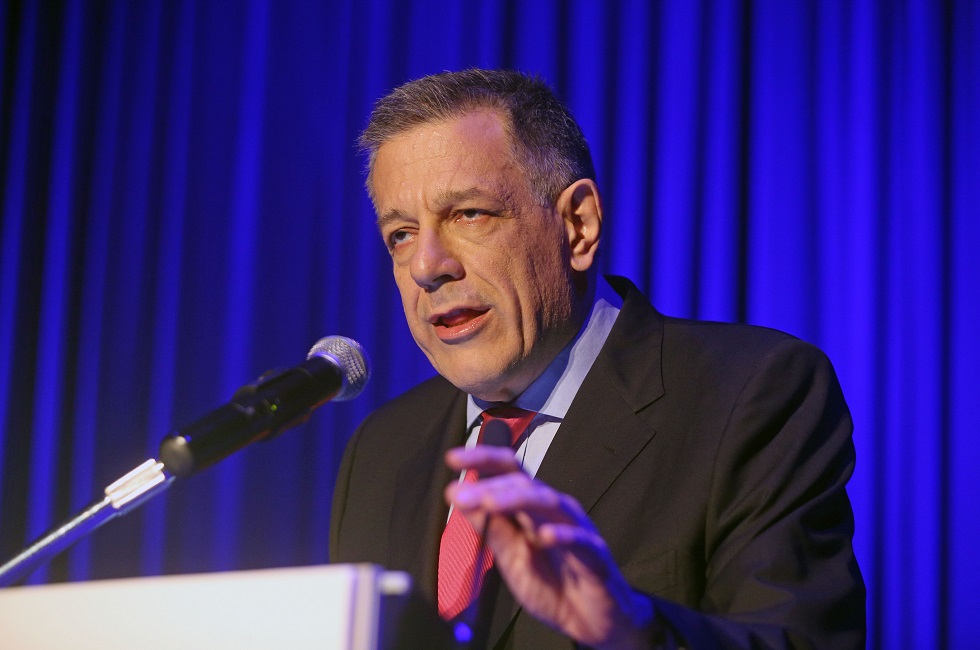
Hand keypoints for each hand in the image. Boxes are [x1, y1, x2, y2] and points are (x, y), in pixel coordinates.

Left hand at [445, 446, 654, 648]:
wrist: (590, 620)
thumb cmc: (554, 584)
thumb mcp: (511, 557)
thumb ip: (490, 529)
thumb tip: (460, 498)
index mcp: (532, 509)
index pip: (508, 473)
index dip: (483, 460)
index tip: (453, 459)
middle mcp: (553, 511)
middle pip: (524, 485)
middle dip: (490, 487)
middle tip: (460, 494)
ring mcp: (576, 529)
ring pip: (548, 503)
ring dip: (517, 500)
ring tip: (490, 502)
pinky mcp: (594, 555)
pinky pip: (579, 540)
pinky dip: (563, 535)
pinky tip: (544, 536)